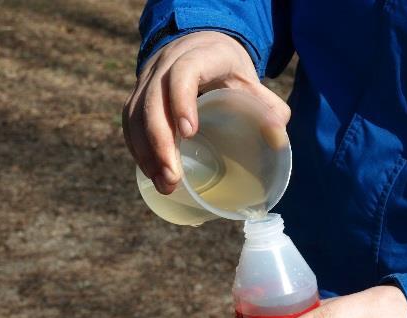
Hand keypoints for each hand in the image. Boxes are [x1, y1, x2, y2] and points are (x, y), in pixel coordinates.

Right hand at [122, 31, 289, 193]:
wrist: (200, 44)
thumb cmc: (229, 69)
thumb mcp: (252, 81)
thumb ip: (268, 107)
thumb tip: (278, 140)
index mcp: (200, 55)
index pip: (183, 73)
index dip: (181, 101)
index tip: (189, 133)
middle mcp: (167, 63)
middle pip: (153, 100)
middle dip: (160, 142)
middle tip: (173, 178)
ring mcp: (148, 78)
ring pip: (135, 112)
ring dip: (146, 151)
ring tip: (163, 184)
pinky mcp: (138, 94)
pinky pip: (129, 120)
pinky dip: (137, 147)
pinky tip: (150, 171)